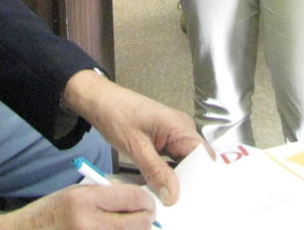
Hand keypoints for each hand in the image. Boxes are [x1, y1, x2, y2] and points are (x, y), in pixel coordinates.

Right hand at [0, 183, 156, 229]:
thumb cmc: (50, 213)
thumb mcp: (77, 192)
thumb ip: (108, 195)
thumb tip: (140, 201)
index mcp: (84, 200)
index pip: (133, 199)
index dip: (146, 201)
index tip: (148, 203)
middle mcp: (87, 224)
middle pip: (138, 223)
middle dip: (145, 219)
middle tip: (146, 217)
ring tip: (128, 226)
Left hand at [63, 70, 203, 204]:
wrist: (100, 101)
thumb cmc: (116, 114)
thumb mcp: (135, 146)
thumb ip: (155, 171)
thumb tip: (173, 194)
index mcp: (179, 126)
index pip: (203, 156)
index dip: (201, 177)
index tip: (192, 197)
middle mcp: (182, 129)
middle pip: (196, 161)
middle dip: (188, 181)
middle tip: (176, 201)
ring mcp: (174, 134)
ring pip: (185, 162)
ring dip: (177, 178)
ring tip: (167, 196)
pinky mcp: (165, 139)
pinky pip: (173, 159)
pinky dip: (168, 172)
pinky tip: (159, 185)